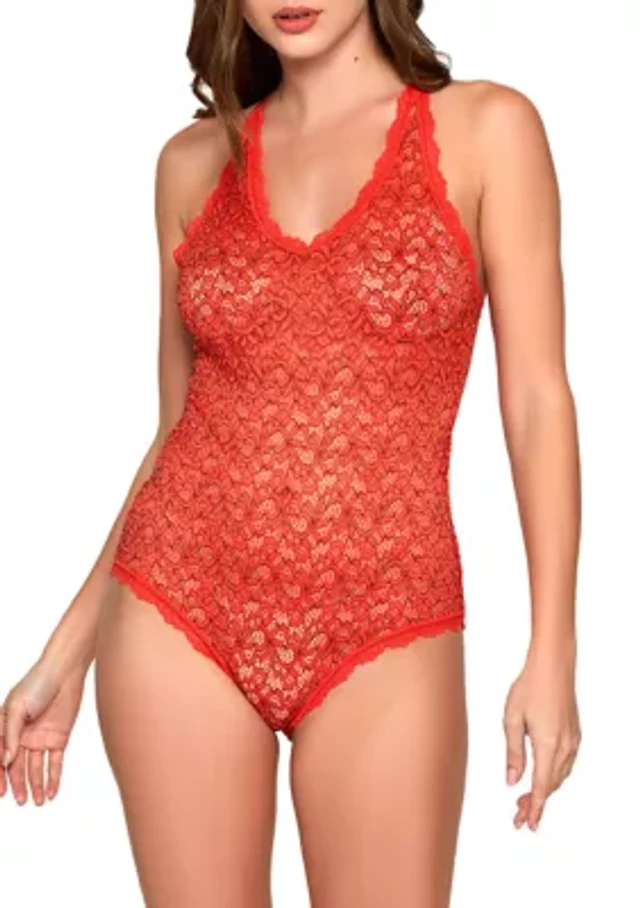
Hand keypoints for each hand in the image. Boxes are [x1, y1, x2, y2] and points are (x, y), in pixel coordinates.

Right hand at [0, 659, 86, 804]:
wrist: (65, 671)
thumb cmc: (37, 683)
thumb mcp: (17, 708)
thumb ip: (11, 735)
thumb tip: (7, 761)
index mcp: (6, 728)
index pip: (0, 757)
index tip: (1, 793)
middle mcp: (22, 737)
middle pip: (17, 767)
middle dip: (18, 785)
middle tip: (21, 802)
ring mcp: (40, 738)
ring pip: (36, 768)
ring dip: (36, 786)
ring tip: (36, 803)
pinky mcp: (59, 738)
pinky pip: (55, 763)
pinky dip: (53, 778)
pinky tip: (51, 793)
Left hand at [502, 639, 580, 830]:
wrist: (553, 665)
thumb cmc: (530, 686)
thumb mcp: (512, 719)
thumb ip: (513, 753)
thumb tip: (512, 781)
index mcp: (548, 745)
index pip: (541, 787)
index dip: (533, 809)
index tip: (525, 825)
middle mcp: (564, 747)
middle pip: (551, 786)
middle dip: (535, 803)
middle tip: (517, 816)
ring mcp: (572, 740)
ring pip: (559, 776)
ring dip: (544, 791)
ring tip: (524, 800)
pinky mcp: (574, 733)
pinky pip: (565, 764)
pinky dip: (553, 776)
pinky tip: (542, 777)